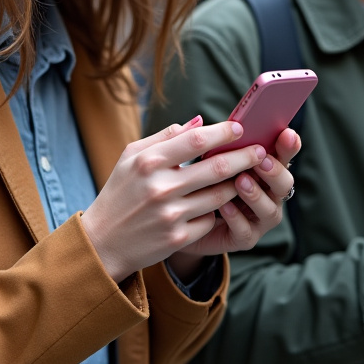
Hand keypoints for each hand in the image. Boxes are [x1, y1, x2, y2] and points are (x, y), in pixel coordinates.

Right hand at [81, 116, 266, 281]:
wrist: (102, 242)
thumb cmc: (119, 193)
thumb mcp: (131, 157)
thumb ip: (165, 137)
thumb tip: (200, 121)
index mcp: (148, 162)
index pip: (196, 139)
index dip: (223, 132)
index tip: (240, 128)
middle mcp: (160, 187)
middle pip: (217, 167)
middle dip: (245, 157)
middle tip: (260, 151)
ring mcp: (171, 214)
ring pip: (221, 195)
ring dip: (237, 184)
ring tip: (246, 176)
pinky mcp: (178, 237)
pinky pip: (211, 219)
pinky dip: (216, 211)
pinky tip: (216, 206)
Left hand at [168, 126, 301, 277]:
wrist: (184, 220)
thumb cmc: (200, 183)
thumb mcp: (206, 160)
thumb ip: (214, 144)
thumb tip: (207, 120)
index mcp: (265, 170)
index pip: (284, 155)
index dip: (289, 145)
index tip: (286, 133)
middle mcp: (269, 194)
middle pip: (285, 183)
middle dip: (276, 171)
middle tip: (262, 159)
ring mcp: (259, 219)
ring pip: (270, 209)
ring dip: (256, 194)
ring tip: (240, 181)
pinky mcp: (244, 238)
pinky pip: (246, 231)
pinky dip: (237, 218)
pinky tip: (225, 206)